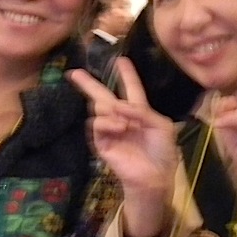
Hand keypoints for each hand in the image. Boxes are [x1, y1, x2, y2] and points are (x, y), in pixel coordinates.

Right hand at [69, 58, 177, 236]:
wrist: (154, 177)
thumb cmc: (162, 152)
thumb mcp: (161, 126)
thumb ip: (142, 111)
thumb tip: (118, 105)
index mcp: (139, 112)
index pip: (131, 89)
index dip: (127, 75)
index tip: (121, 60)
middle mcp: (122, 118)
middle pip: (103, 96)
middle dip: (89, 84)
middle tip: (73, 72)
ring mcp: (110, 130)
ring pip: (99, 109)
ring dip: (111, 111)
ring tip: (125, 125)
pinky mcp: (102, 143)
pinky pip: (96, 125)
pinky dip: (107, 122)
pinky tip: (119, 127)